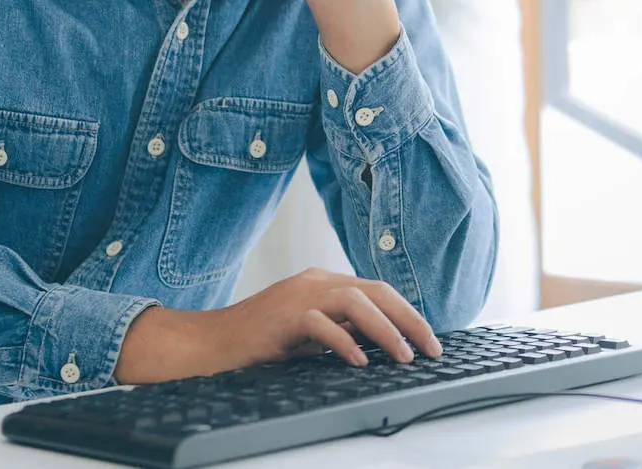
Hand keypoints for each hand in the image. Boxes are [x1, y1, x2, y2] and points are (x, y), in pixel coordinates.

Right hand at [113, 267, 442, 383]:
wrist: (210, 343)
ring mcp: (298, 294)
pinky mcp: (282, 314)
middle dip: (409, 319)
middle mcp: (315, 281)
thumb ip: (341, 332)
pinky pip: (321, 323)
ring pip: (355, 300)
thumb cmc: (259, 342)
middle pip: (375, 290)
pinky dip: (344, 341)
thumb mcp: (309, 335)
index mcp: (323, 283)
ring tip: (403, 356)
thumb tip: (381, 345)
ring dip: (385, 329)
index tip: (428, 340)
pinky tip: (359, 361)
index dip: (407, 314)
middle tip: (431, 348)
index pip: (377, 291)